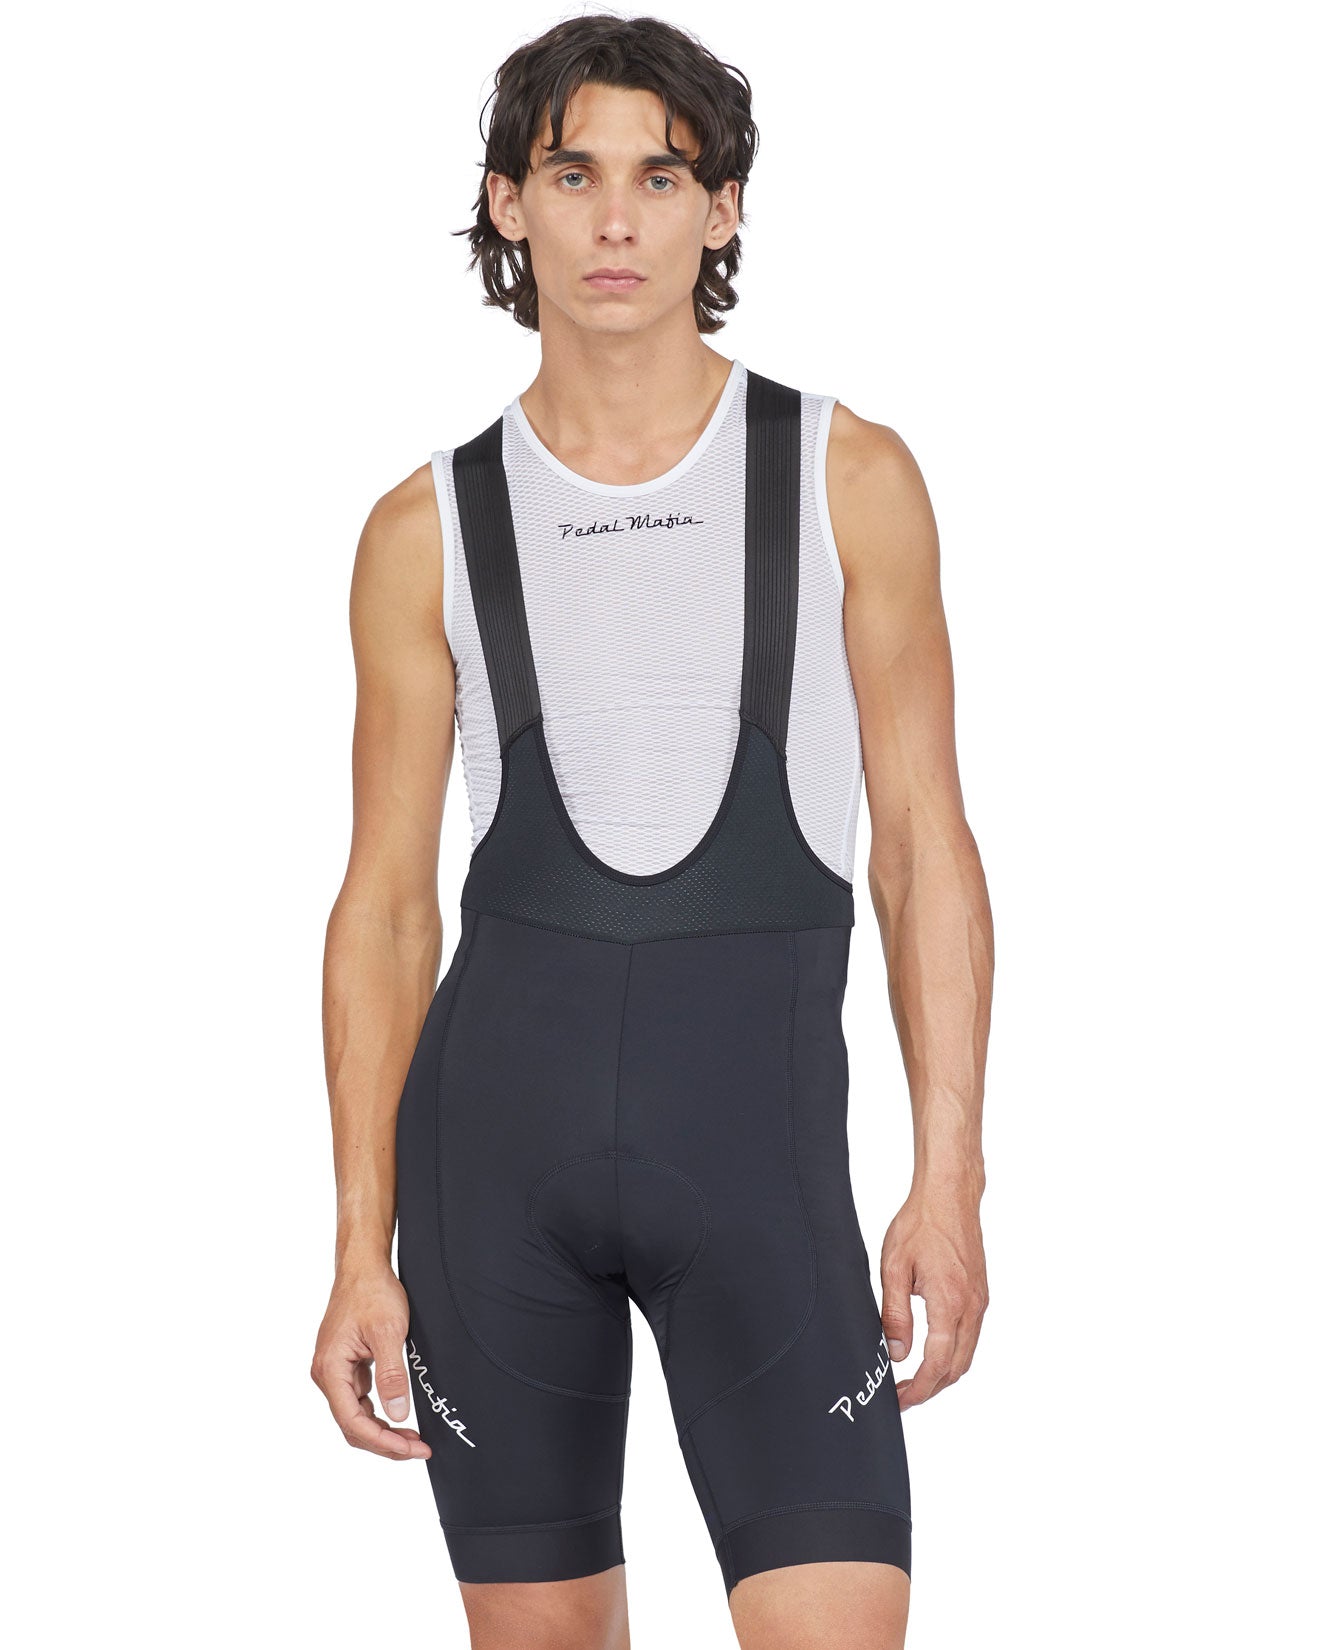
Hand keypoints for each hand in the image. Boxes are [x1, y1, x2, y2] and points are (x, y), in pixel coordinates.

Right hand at [310, 1263, 431, 1460]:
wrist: (363, 1265)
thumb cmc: (373, 1292)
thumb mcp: (388, 1332)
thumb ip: (392, 1376)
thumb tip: (398, 1415)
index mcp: (330, 1369)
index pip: (353, 1422)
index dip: (383, 1441)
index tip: (413, 1448)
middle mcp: (326, 1374)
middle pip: (352, 1425)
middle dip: (385, 1442)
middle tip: (419, 1449)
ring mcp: (335, 1370)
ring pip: (356, 1415)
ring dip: (383, 1430)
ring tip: (414, 1438)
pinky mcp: (346, 1365)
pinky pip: (359, 1399)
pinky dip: (379, 1412)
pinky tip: (399, 1415)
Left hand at [879, 1174, 987, 1410]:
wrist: (949, 1195)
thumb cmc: (921, 1224)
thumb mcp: (894, 1267)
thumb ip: (895, 1314)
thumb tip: (898, 1353)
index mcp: (950, 1303)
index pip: (937, 1363)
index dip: (918, 1389)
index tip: (900, 1400)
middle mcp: (972, 1307)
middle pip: (957, 1368)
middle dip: (931, 1389)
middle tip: (904, 1397)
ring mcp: (980, 1301)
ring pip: (967, 1354)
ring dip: (943, 1374)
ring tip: (914, 1380)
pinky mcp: (981, 1294)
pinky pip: (970, 1336)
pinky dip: (954, 1355)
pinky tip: (933, 1353)